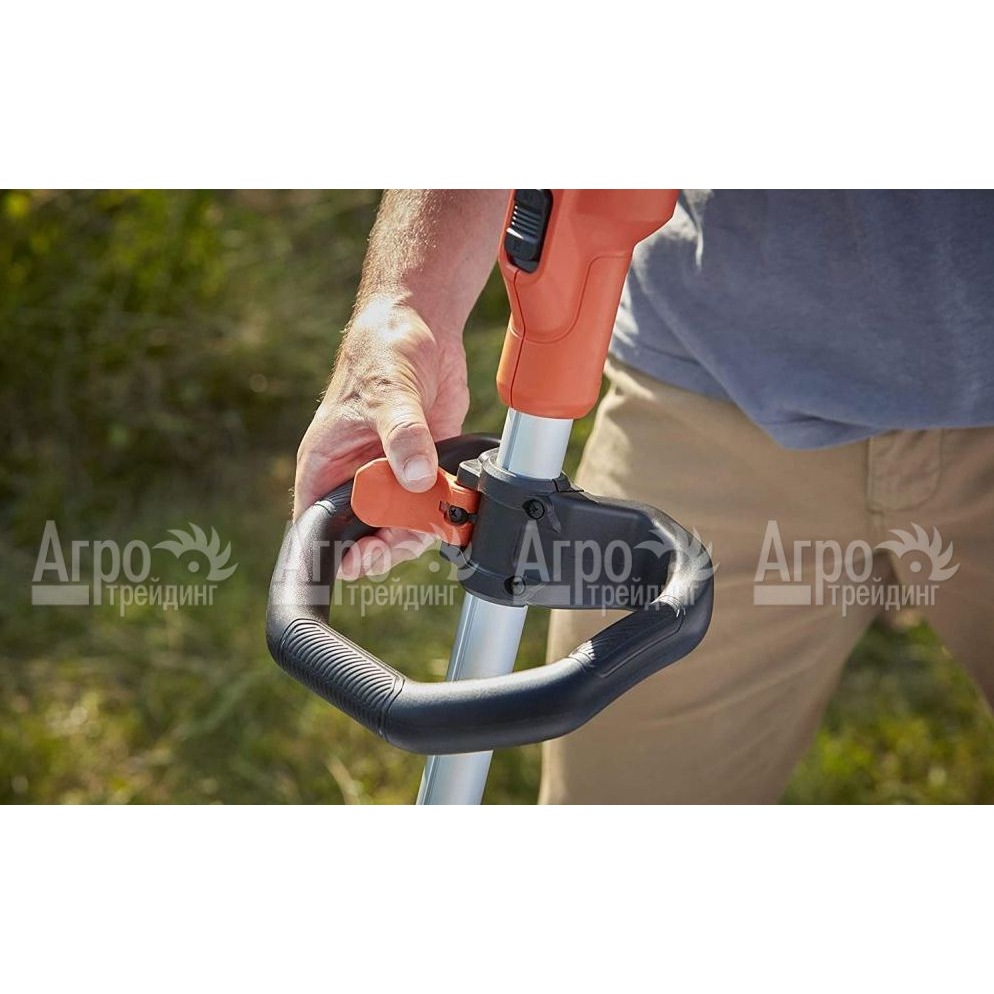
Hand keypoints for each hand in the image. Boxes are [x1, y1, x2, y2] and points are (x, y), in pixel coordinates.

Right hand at [293, 297, 469, 577]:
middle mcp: (355, 477)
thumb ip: (403, 436)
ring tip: (434, 517)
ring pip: (399, 528)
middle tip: (404, 541)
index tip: (357, 562)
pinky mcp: (422, 472)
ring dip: (418, 532)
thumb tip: (415, 477)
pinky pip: (430, 509)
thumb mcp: (389, 393)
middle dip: (384, 548)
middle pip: (361, 536)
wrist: (424, 327)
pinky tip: (453, 503)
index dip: (333, 551)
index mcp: (325, 464)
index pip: (316, 523)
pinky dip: (442, 513)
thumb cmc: (384, 350)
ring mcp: (390, 477)